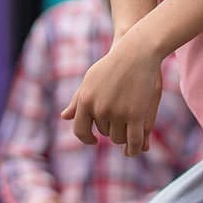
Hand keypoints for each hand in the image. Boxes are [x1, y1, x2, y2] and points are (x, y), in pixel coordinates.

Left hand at [61, 32, 162, 156]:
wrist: (138, 52)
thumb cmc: (114, 64)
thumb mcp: (91, 80)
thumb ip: (78, 100)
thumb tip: (64, 117)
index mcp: (85, 101)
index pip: (81, 130)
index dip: (87, 138)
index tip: (94, 140)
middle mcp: (99, 109)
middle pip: (104, 132)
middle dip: (112, 128)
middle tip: (123, 118)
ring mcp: (118, 113)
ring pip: (118, 137)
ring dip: (124, 135)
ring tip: (131, 126)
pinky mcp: (136, 115)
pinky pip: (134, 140)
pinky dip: (135, 148)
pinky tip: (137, 150)